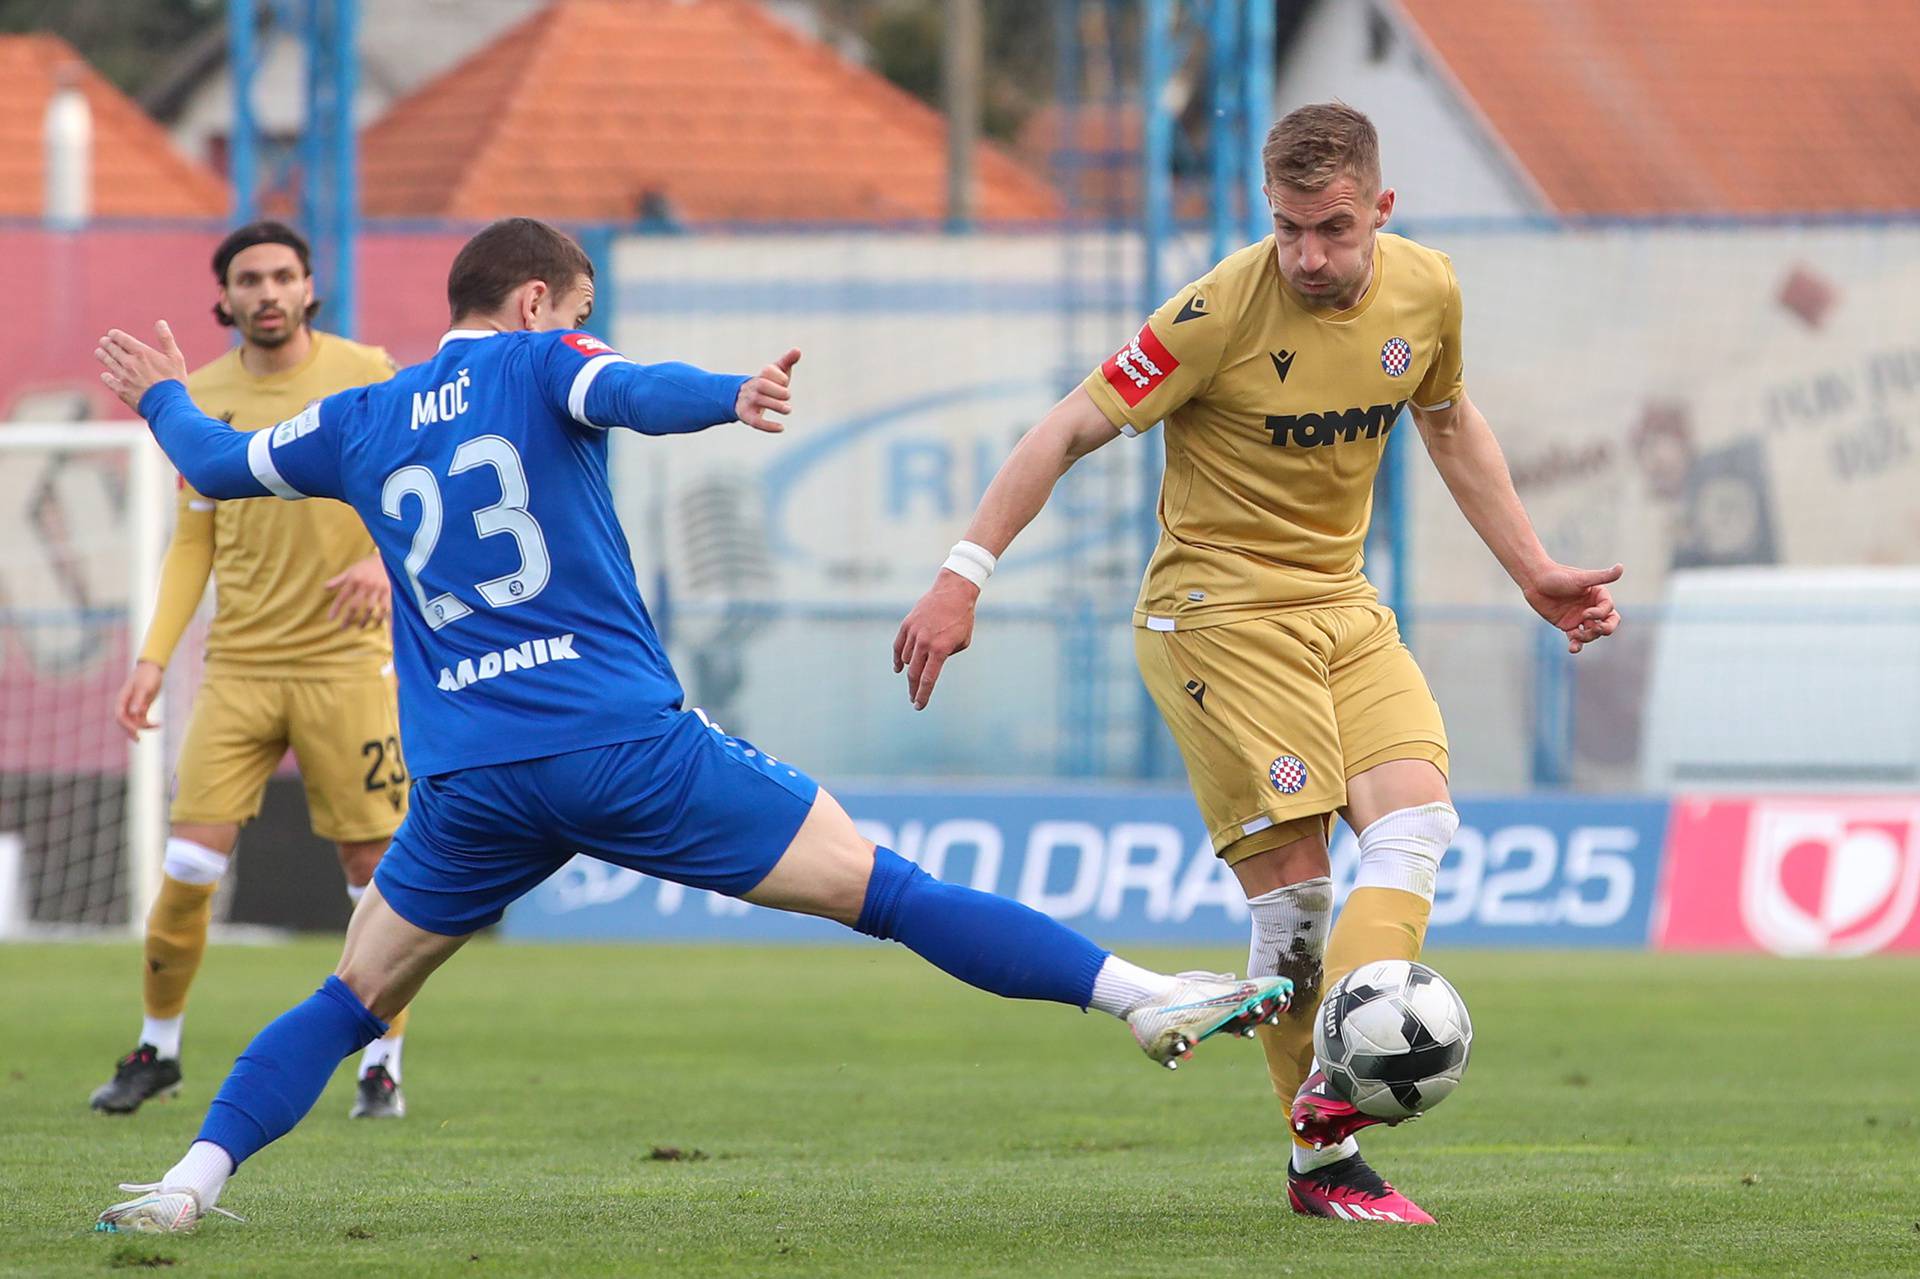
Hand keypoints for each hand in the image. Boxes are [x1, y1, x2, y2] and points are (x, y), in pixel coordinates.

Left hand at [96, 322, 188, 410]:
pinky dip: (106, 376)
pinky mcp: (121, 390)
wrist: (167, 404)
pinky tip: (105, 374)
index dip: (115, 335)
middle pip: (112, 349)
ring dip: (102, 356)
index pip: (121, 339)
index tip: (112, 334)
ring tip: (99, 352)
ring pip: (108, 362)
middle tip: (104, 341)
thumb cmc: (173, 380)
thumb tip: (160, 322)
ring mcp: (123, 377)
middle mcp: (129, 363)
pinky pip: (109, 380)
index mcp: (141, 353)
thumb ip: (166, 339)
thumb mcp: (175, 358)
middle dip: (107, 344)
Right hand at [114, 660, 164, 740]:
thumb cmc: (147, 675)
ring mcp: (133, 706)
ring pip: (134, 722)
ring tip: (158, 726)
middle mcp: (126, 704)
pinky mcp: (142, 706)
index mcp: (122, 699)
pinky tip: (159, 724)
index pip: (120, 716)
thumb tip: (133, 713)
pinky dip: (148, 723)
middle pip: (125, 722)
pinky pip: (142, 719)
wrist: (153, 668)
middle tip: (139, 740)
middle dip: (131, 731)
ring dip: (144, 726)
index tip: (137, 732)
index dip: (127, 726)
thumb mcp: (145, 687)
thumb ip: (138, 700)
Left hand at [326, 556, 390, 629]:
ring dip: (365, 620)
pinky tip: (379, 625)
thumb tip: (324, 587)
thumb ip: (339, 580)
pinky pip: (386, 607)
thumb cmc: (368, 565)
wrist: (389, 556)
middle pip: (355, 605)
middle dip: (349, 617)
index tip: (330, 618)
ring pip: (370, 608)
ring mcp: (378, 589)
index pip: (342, 596)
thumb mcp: (352, 570)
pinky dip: (383, 617)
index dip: (336, 608)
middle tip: (343, 627)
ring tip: (360, 627)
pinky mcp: (389, 591)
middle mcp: (365, 585)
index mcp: (354, 580)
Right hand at [737, 348, 799, 431]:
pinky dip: (768, 426)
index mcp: (761, 375)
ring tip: (788, 409)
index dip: (779, 376)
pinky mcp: (747, 416)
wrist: (743, 399)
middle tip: (788, 395)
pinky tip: (781, 428)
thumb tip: (798, 350)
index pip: (767, 371)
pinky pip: (755, 422)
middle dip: (777, 390)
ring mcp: (748, 401)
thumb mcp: (777, 372)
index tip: (785, 381)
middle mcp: (752, 387)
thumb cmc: (767, 383)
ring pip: (760, 401)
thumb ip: (787, 361)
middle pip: (762, 385)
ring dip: (776, 405)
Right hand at [892, 571, 980, 709]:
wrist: (953, 592)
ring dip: (910, 670)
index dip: (923, 695)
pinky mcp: (907, 624)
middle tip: (914, 698)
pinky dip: (897, 658)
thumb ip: (946, 656)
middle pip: (914, 674)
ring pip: (905, 660)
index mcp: (941, 650)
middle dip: (913, 689)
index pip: (928, 680)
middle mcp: (924, 642)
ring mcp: (914, 633)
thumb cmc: (962, 619)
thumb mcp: (962, 642)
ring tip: (915, 676)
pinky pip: (898, 646)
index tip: (918, 706)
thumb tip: (930, 666)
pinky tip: (898, 667)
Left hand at [1523, 562, 1622, 653]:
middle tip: (1596, 629)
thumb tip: (1621, 567)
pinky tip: (1573, 649)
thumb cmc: (1558, 576)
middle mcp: (1591, 607)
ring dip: (1588, 637)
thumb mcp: (1581, 578)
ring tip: (1575, 634)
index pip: (1608, 610)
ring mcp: (1580, 618)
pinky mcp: (1568, 625)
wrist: (1535, 581)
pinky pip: (1576, 639)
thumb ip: (1602, 576)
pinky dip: (1576, 645)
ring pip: (1592, 633)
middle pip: (1607, 624)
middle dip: (1605, 629)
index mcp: (1598, 596)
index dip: (1600, 614)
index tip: (1586, 613)